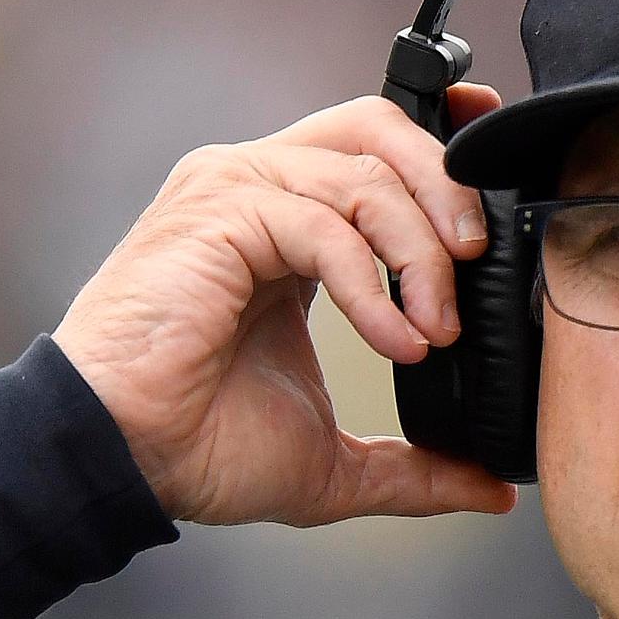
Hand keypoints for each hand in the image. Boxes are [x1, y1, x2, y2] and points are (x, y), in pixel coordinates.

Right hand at [52, 88, 520, 527]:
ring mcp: (233, 188)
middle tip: (476, 265)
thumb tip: (494, 490)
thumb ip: (416, 465)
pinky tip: (394, 342)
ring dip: (420, 250)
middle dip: (448, 189)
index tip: (497, 197)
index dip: (446, 155)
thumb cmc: (199, 449)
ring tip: (436, 330)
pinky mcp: (219, 211)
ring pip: (364, 168)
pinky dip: (373, 282)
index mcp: (286, 223)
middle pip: (380, 128)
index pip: (378, 147)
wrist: (122, 460)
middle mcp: (258, 187)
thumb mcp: (335, 463)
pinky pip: (324, 220)